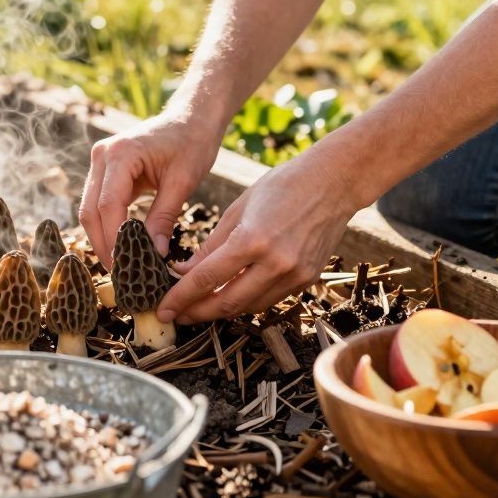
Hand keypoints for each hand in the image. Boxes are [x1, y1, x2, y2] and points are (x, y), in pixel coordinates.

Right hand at [79, 111, 222, 268]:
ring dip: (101, 236)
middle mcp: (102, 155)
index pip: (108, 205)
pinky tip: (120, 244)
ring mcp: (100, 160)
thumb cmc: (192, 143)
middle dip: (102, 243)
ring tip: (119, 264)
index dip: (114, 239)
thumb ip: (164, 217)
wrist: (192, 118)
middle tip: (119, 273)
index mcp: (120, 154)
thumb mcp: (183, 182)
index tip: (125, 265)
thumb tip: (155, 253)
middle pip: (91, 209)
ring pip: (89, 208)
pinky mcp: (105, 169)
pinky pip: (98, 202)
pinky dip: (106, 224)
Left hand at [157, 148, 360, 323]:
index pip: (207, 278)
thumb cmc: (283, 186)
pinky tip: (231, 295)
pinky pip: (269, 299)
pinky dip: (247, 300)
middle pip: (227, 302)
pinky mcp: (307, 279)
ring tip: (200, 307)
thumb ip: (211, 245)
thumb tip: (184, 272)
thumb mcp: (238, 208)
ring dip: (221, 309)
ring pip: (248, 306)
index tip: (163, 309)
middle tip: (177, 315)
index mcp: (252, 239)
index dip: (181, 298)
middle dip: (198, 312)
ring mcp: (294, 274)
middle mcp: (275, 263)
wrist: (334, 182)